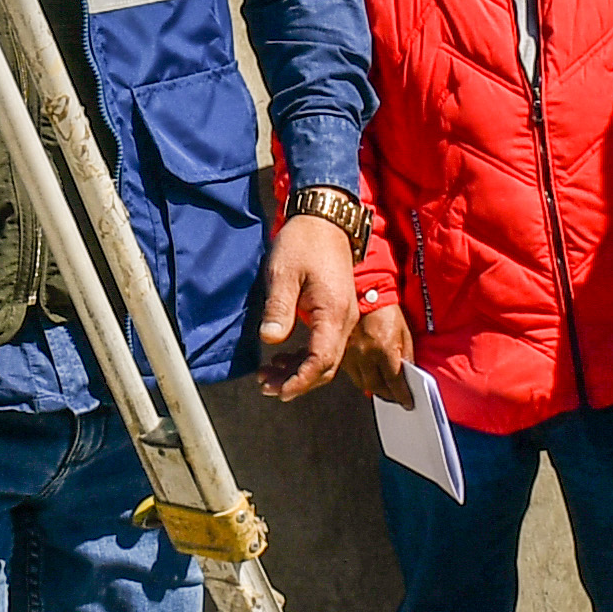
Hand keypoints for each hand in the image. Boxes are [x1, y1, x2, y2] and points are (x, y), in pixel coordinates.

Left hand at [255, 210, 359, 397]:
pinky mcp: (336, 313)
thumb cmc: (303, 242)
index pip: (322, 359)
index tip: (280, 391)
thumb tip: (271, 340)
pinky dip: (305, 357)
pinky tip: (281, 359)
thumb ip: (279, 307)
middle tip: (268, 387)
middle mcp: (344, 320)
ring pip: (326, 358)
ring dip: (300, 371)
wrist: (325, 220)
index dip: (302, 380)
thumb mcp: (284, 272)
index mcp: (333, 312)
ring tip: (268, 377)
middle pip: (326, 365)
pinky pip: (324, 344)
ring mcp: (343, 317)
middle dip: (298, 381)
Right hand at [344, 304, 415, 406]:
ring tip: (384, 389)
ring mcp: (351, 353)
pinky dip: (361, 378)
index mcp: (384, 348)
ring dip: (374, 389)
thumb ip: (406, 355)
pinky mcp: (342, 351)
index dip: (403, 396)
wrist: (365, 293)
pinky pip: (351, 373)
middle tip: (396, 398)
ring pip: (362, 383)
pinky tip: (369, 377)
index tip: (408, 402)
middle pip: (376, 386)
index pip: (395, 382)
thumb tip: (408, 375)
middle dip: (388, 396)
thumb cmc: (387, 310)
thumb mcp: (404, 332)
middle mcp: (365, 354)